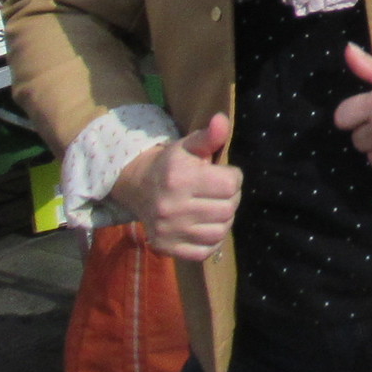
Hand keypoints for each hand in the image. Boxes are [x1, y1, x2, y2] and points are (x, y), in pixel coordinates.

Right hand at [110, 113, 241, 261]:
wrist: (138, 186)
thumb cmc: (171, 164)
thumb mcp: (189, 145)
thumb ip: (209, 135)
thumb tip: (223, 120)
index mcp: (180, 178)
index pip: (230, 183)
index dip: (233, 177)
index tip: (223, 174)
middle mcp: (171, 207)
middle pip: (228, 209)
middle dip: (231, 198)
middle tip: (220, 193)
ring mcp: (168, 231)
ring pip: (220, 232)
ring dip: (224, 220)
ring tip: (214, 208)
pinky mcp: (166, 248)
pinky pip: (205, 251)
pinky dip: (212, 241)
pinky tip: (206, 226)